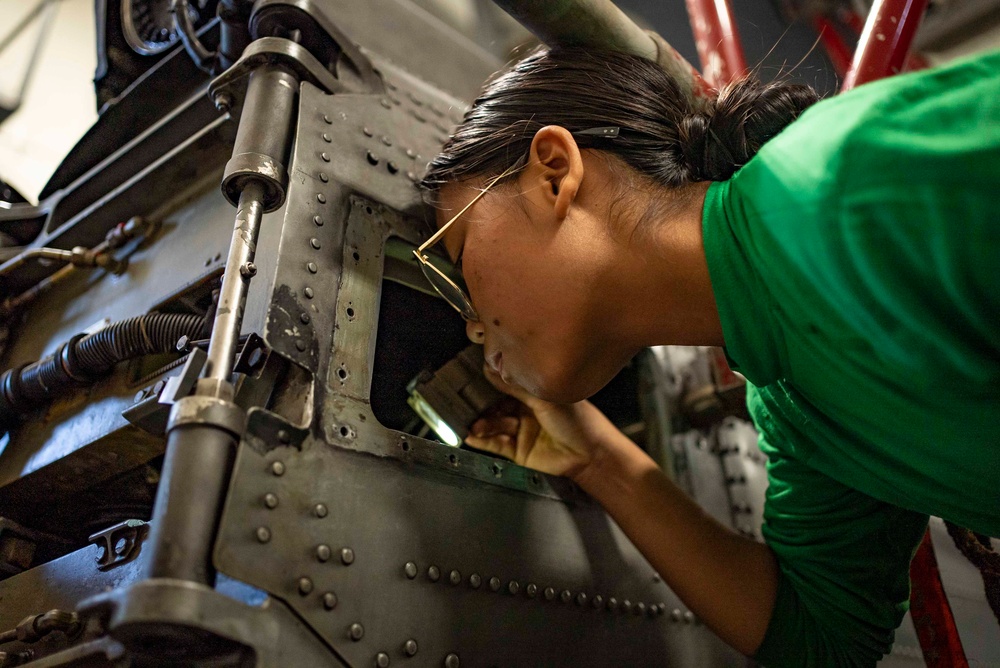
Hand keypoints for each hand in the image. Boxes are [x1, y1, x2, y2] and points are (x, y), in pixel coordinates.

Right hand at [465, 367, 621, 479]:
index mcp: (534, 393)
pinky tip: (473, 436)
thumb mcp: (546, 398)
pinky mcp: (517, 451)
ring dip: (482, 424)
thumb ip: (517, 387)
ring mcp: (520, 431)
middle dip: (481, 405)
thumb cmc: (579, 421)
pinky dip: (483, 440)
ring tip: (475, 424)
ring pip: (493, 425)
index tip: (473, 379)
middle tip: (468, 402)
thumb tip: (492, 370)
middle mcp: (525, 410)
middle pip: (496, 405)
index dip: (490, 383)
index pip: (506, 385)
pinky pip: (495, 444)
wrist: (590, 454)